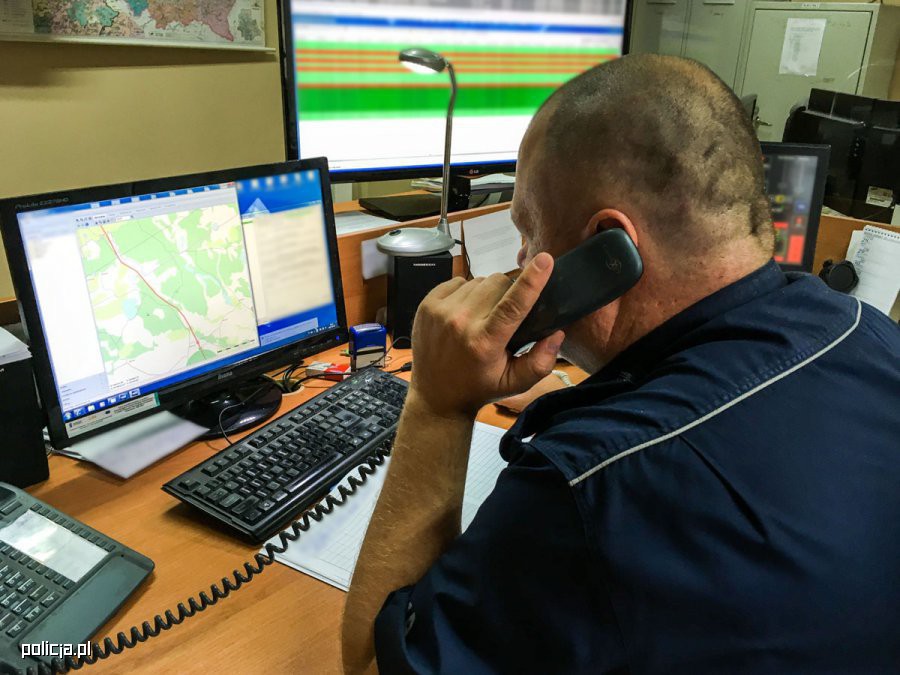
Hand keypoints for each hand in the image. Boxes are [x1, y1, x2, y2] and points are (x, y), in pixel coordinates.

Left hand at [408, 252, 564, 418]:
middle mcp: (460, 323)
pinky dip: (467, 292)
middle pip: (498, 283)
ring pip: (480, 280)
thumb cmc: (479, 388)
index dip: (531, 280)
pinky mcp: (428, 303)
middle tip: (503, 316)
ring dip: (487, 293)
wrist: (435, 396)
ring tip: (482, 317)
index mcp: (485, 343)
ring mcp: (440, 311)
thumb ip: (541, 362)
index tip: (545, 259)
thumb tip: (557, 333)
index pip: (513, 305)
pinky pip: (459, 280)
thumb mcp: (514, 383)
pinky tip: (465, 313)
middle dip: (508, 292)